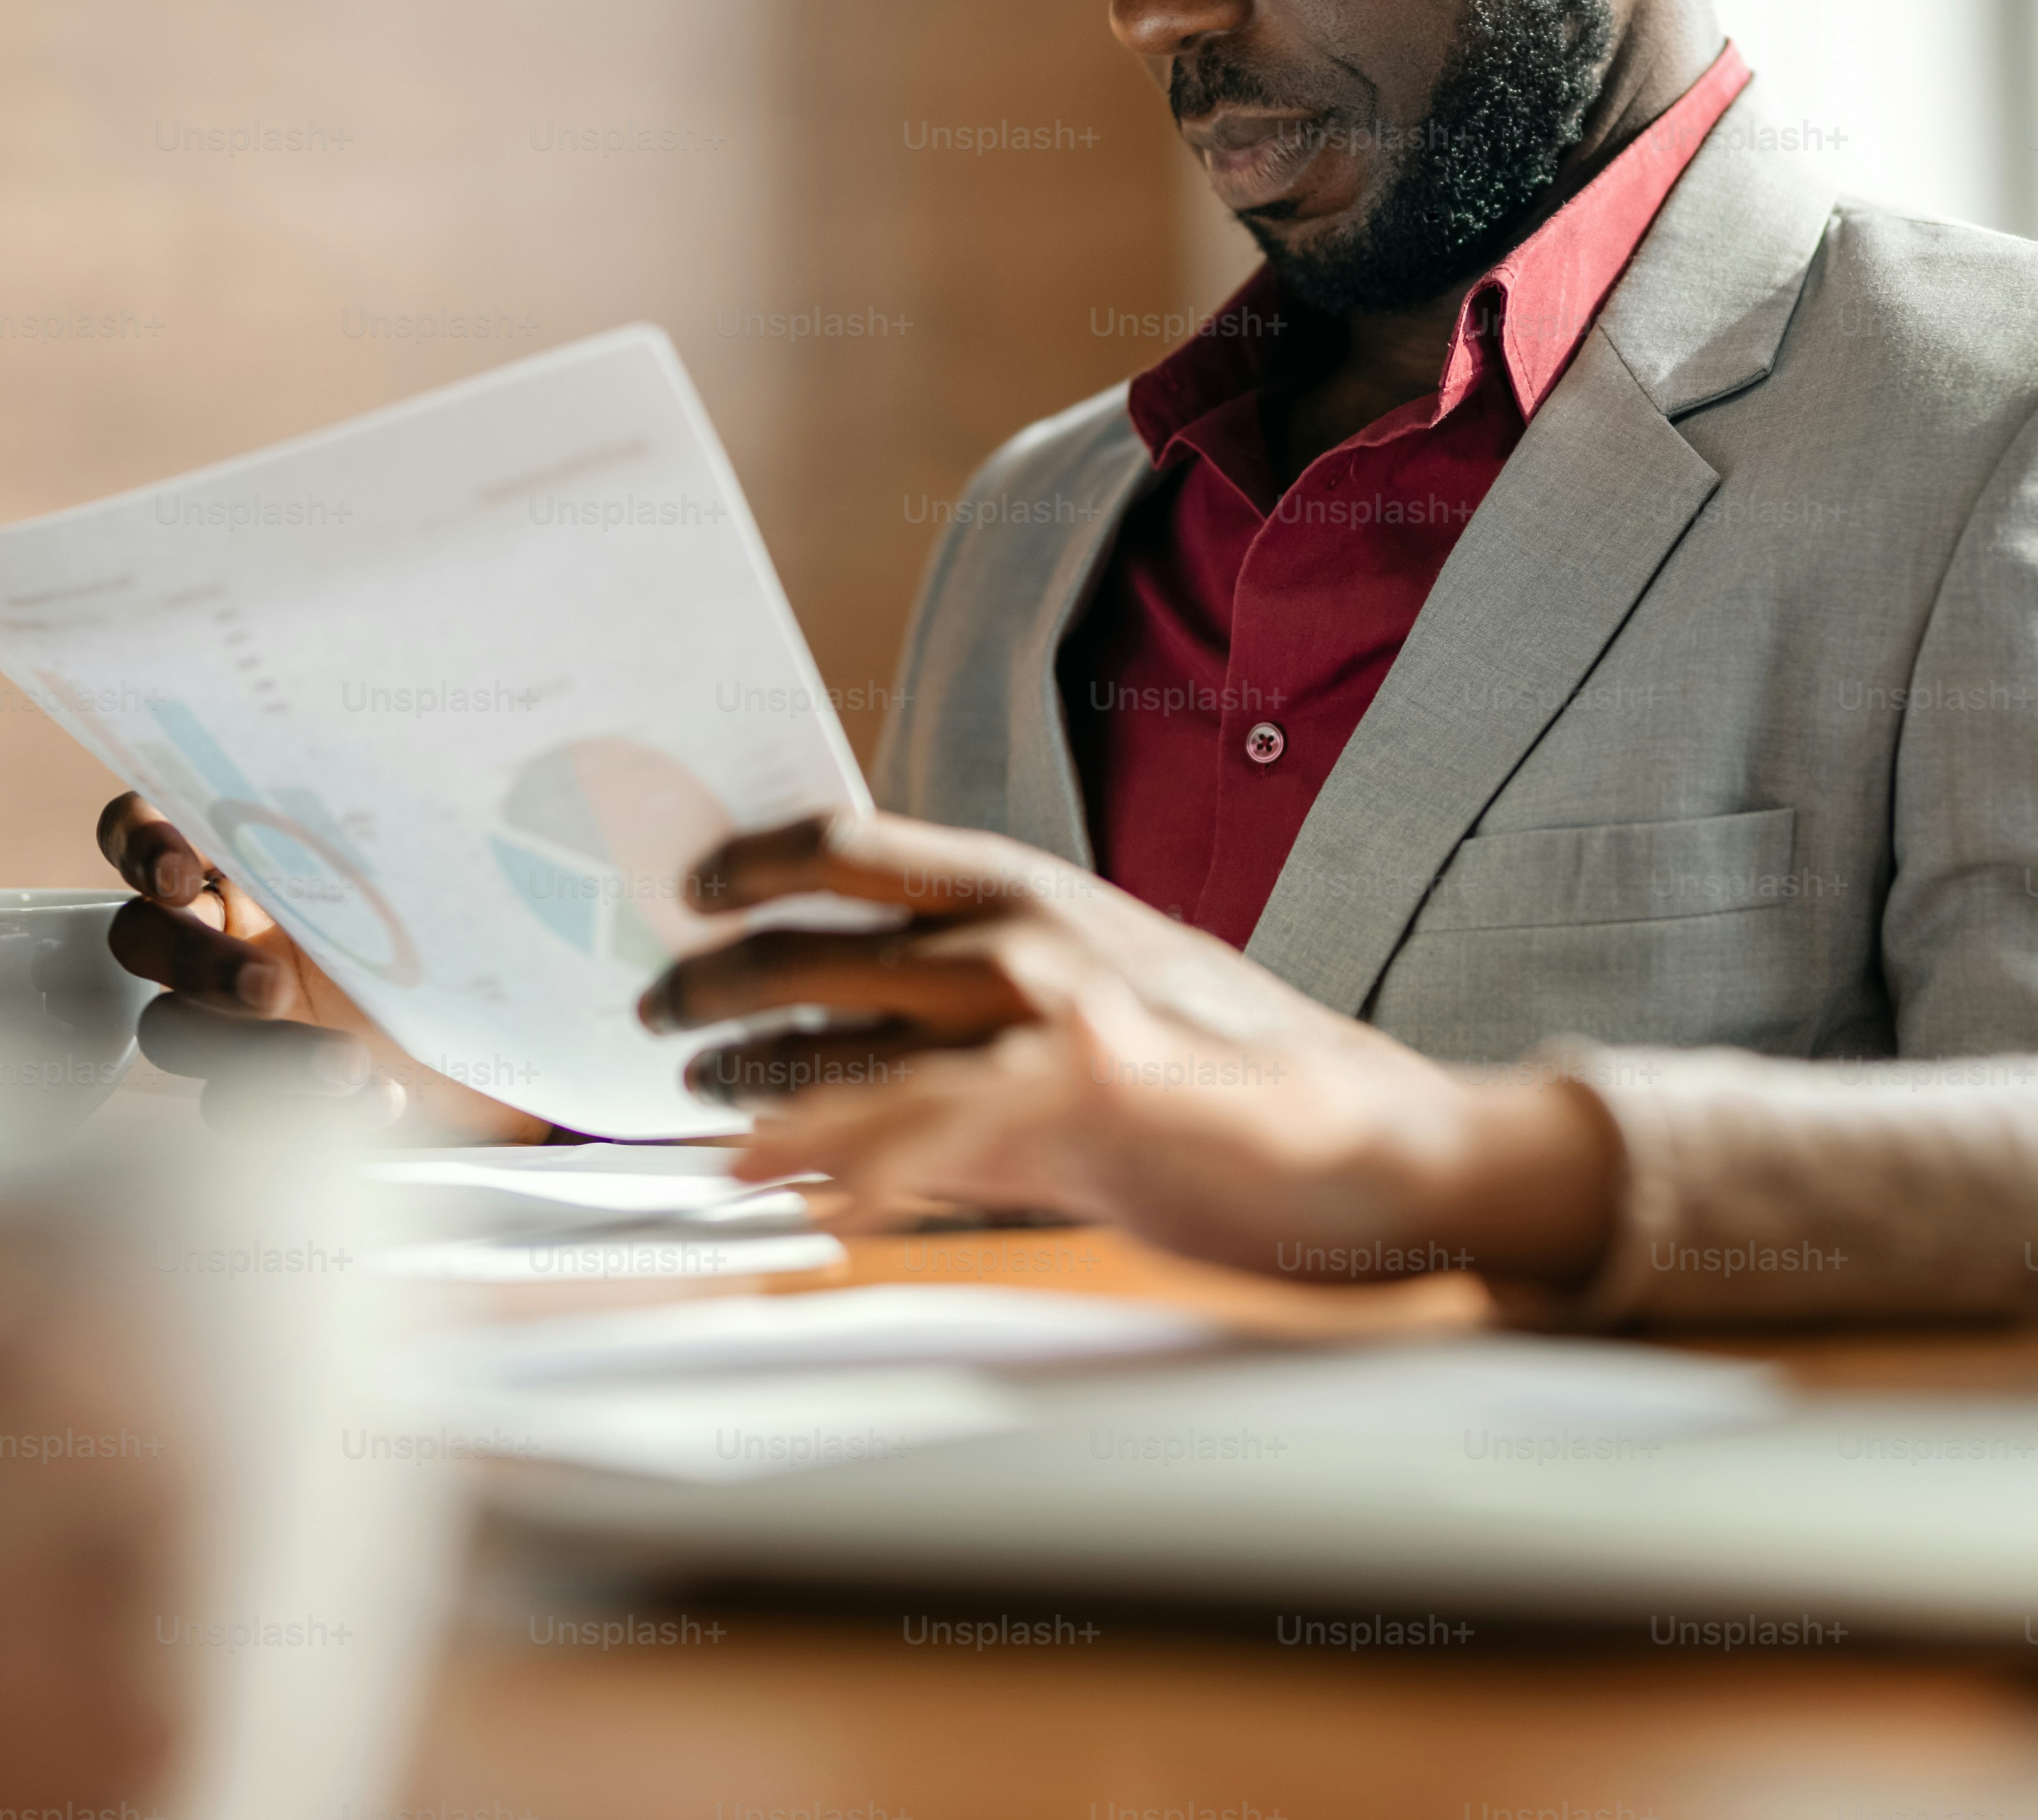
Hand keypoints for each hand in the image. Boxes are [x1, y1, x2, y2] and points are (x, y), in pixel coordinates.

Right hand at [95, 790, 552, 1141]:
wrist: (523, 1043)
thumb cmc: (478, 930)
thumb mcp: (446, 863)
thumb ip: (396, 816)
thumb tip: (441, 754)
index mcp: (258, 856)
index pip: (148, 825)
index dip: (139, 841)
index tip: (181, 876)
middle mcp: (232, 929)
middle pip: (142, 937)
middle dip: (194, 962)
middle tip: (270, 990)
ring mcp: (234, 1015)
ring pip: (176, 1033)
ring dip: (249, 1050)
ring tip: (349, 1064)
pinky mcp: (260, 1087)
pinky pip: (231, 1107)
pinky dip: (293, 1109)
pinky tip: (378, 1100)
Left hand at [646, 810, 1621, 1285]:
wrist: (1376, 1137)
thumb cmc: (1231, 1072)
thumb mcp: (1098, 998)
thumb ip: (978, 1007)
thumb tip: (846, 1037)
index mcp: (1030, 885)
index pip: (851, 843)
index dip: (752, 860)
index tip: (688, 888)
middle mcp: (1026, 932)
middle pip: (818, 943)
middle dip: (719, 982)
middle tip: (662, 1013)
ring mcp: (1053, 1011)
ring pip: (849, 1043)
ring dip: (760, 1081)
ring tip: (709, 1120)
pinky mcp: (1082, 1102)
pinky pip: (925, 1134)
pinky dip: (845, 1165)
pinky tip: (797, 1194)